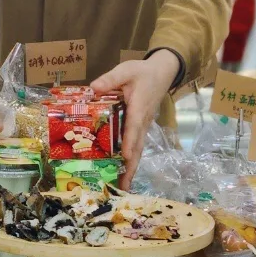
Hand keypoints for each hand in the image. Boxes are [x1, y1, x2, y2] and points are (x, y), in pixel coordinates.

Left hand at [90, 49, 179, 187]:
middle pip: (138, 146)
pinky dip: (132, 160)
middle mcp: (143, 121)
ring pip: (139, 149)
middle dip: (131, 166)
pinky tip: (124, 170)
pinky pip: (138, 146)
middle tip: (124, 185)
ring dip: (132, 167)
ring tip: (123, 186)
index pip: (133, 126)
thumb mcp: (126, 70)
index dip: (129, 141)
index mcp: (138, 107)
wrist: (162, 73)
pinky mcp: (143, 127)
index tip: (124, 156)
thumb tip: (93, 88)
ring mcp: (144, 126)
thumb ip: (110, 79)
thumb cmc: (142, 73)